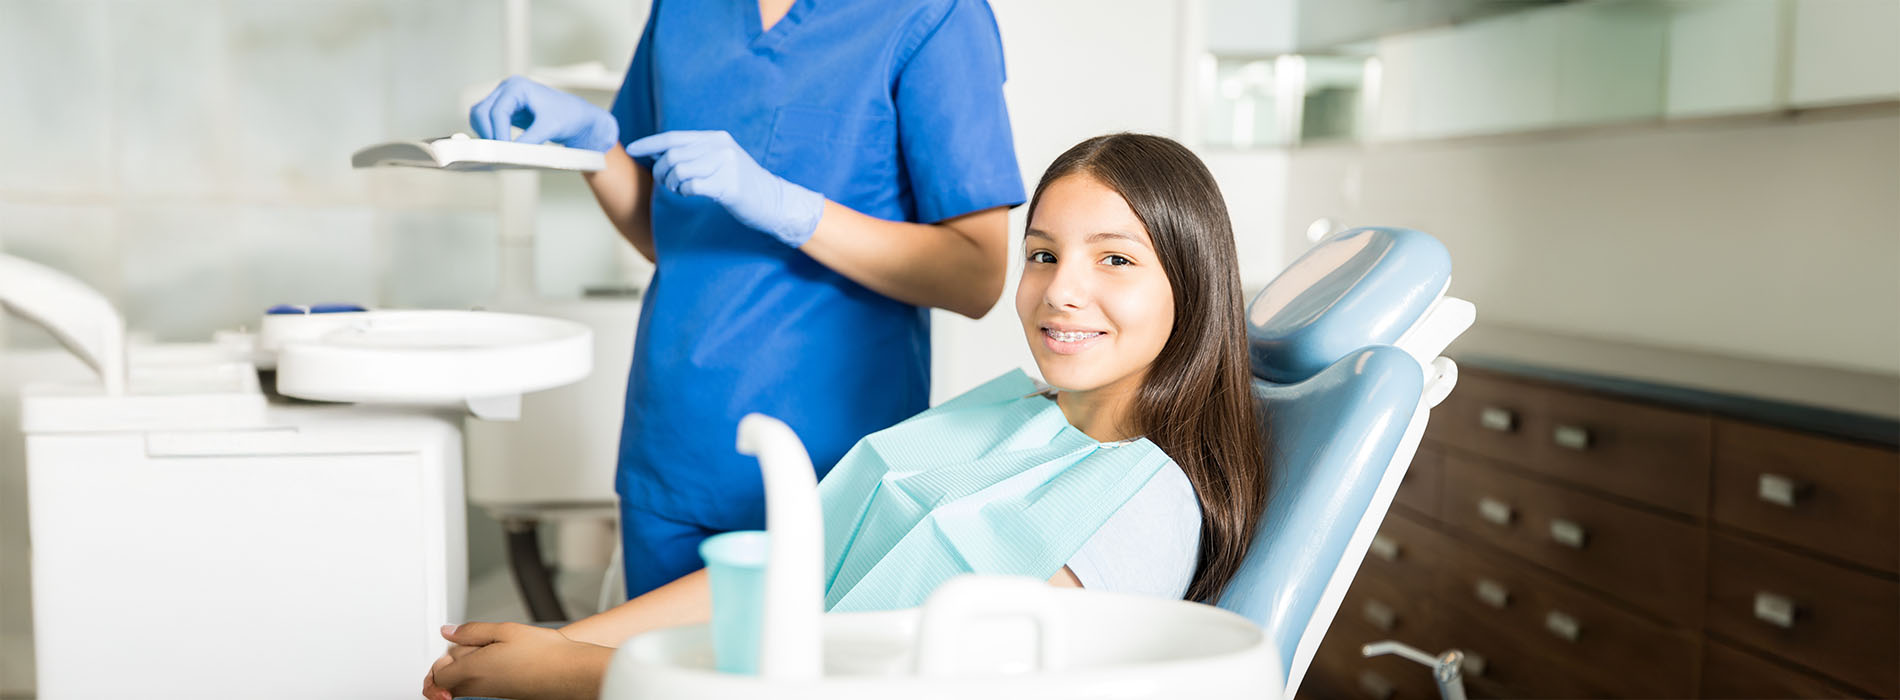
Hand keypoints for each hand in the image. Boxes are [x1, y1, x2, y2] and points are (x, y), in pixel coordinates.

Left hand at [423, 622, 615, 699]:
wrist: (569, 673)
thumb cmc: (544, 653)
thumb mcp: (504, 629)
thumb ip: (471, 631)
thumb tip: (449, 632)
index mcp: (472, 670)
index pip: (437, 675)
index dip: (440, 661)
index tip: (452, 647)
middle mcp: (477, 687)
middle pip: (448, 682)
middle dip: (452, 664)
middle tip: (471, 646)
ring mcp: (490, 694)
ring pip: (463, 686)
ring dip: (468, 669)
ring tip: (490, 651)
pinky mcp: (502, 696)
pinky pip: (480, 688)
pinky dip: (483, 675)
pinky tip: (502, 660)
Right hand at [469, 76, 618, 152]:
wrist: (579, 119)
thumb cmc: (569, 117)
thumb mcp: (549, 128)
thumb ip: (528, 140)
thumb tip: (509, 153)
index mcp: (518, 86)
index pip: (497, 111)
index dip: (497, 133)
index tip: (502, 151)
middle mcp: (507, 89)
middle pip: (481, 111)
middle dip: (487, 133)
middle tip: (496, 154)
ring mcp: (504, 99)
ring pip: (480, 117)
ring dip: (485, 134)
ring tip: (498, 151)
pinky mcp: (505, 111)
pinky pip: (487, 122)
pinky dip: (489, 134)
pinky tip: (499, 146)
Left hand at [625, 130, 825, 247]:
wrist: (775, 202)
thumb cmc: (743, 185)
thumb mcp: (721, 161)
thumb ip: (696, 155)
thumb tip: (660, 155)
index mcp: (716, 138)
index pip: (674, 137)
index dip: (649, 143)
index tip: (631, 148)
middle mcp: (720, 147)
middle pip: (673, 155)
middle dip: (661, 171)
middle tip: (666, 184)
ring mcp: (726, 165)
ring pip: (679, 170)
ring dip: (673, 184)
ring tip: (681, 190)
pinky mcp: (728, 185)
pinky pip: (691, 186)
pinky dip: (685, 192)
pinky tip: (692, 194)